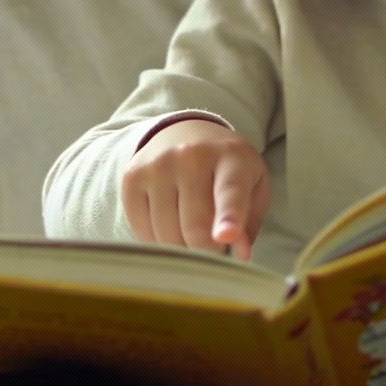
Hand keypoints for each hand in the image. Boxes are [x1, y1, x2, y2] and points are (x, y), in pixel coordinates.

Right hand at [123, 118, 269, 258]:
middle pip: (195, 226)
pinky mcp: (132, 178)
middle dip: (207, 251)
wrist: (184, 132)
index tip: (226, 236)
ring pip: (167, 234)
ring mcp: (158, 165)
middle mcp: (191, 156)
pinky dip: (157, 240)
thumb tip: (240, 253)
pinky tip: (169, 225)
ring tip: (191, 233)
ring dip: (182, 248)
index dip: (229, 217)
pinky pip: (142, 231)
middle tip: (214, 247)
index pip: (230, 192)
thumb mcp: (253, 185)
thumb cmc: (225, 168)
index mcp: (231, 158)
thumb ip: (250, 221)